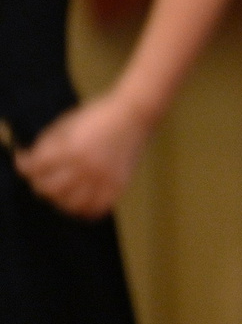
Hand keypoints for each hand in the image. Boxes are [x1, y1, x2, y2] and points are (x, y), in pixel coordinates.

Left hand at [13, 94, 149, 218]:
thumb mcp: (66, 124)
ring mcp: (103, 179)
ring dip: (60, 199)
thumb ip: (46, 145)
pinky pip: (98, 208)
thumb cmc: (97, 115)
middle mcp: (85, 168)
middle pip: (50, 189)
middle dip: (40, 184)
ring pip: (71, 204)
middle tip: (42, 177)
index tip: (24, 162)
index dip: (24, 165)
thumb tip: (31, 162)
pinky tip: (81, 201)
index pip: (36, 168)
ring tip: (61, 192)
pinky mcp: (118, 185)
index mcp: (70, 149)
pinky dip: (86, 210)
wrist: (134, 114)